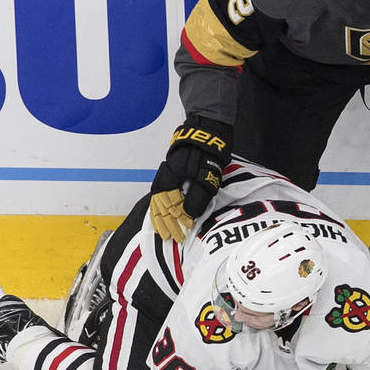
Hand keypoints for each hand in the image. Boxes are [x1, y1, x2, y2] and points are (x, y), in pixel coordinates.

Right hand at [149, 116, 231, 241]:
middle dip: (166, 223)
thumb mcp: (206, 178)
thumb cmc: (207, 154)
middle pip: (161, 205)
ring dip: (164, 216)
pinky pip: (167, 193)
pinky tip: (170, 212)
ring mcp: (170, 174)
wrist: (208, 131)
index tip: (181, 234)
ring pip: (162, 200)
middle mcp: (166, 178)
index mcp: (170, 180)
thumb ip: (196, 199)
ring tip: (165, 230)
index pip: (167, 207)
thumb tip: (188, 216)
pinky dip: (166, 205)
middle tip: (171, 238)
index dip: (173, 223)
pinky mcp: (176, 172)